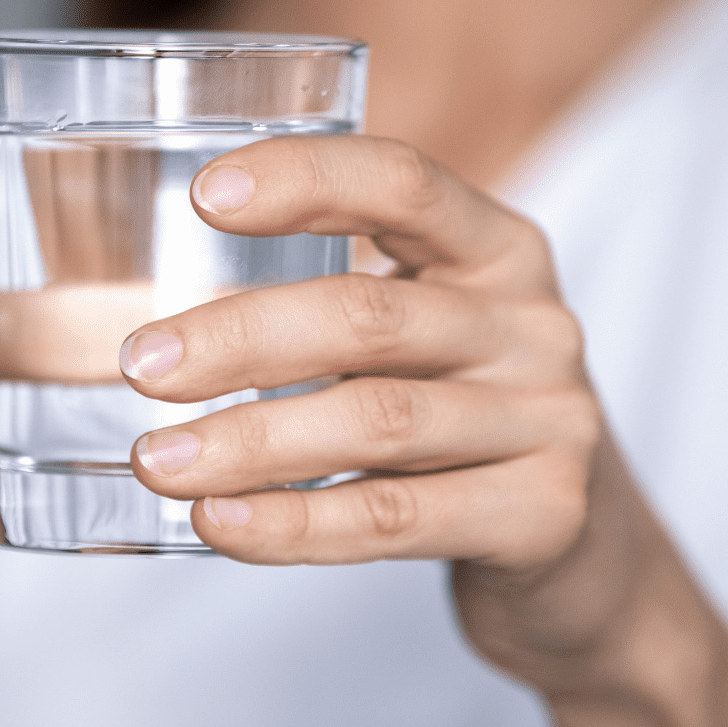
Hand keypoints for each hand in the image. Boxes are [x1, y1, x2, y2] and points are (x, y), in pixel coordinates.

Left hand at [120, 135, 727, 726]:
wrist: (584, 547)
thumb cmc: (466, 414)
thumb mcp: (430, 335)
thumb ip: (341, 306)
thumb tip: (169, 324)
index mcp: (498, 250)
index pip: (401, 182)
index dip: (304, 179)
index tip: (202, 198)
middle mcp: (534, 323)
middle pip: (370, 314)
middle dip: (241, 338)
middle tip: (144, 367)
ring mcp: (550, 420)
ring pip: (376, 421)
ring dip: (250, 442)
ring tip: (157, 461)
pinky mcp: (543, 514)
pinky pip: (396, 517)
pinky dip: (296, 524)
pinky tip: (222, 523)